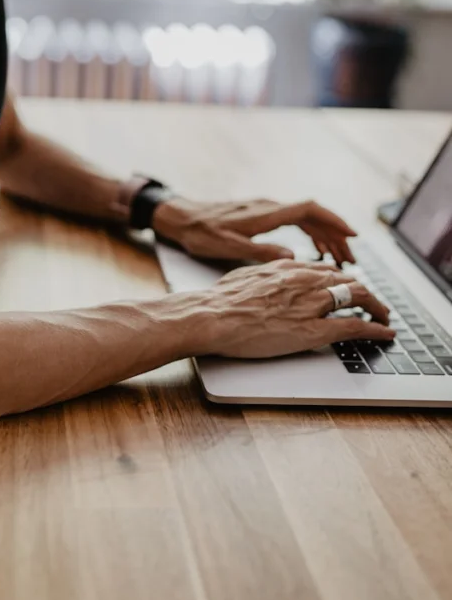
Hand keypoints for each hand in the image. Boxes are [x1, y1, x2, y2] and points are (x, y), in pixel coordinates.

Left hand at [153, 196, 356, 265]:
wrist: (180, 217)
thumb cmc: (200, 232)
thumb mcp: (227, 246)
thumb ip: (260, 252)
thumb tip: (291, 258)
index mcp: (265, 214)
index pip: (309, 210)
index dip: (333, 221)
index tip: (352, 236)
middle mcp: (269, 208)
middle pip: (313, 217)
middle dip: (336, 236)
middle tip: (352, 259)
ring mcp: (265, 211)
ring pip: (305, 220)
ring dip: (324, 237)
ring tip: (339, 259)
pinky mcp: (260, 216)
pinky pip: (293, 222)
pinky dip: (309, 235)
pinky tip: (313, 250)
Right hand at [196, 260, 393, 358]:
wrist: (213, 316)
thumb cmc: (220, 300)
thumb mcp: (246, 274)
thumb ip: (267, 272)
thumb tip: (274, 270)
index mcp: (288, 267)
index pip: (326, 269)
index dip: (341, 279)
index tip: (347, 285)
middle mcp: (305, 280)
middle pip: (347, 280)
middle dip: (364, 292)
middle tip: (372, 302)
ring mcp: (311, 303)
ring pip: (357, 298)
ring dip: (375, 307)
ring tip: (383, 315)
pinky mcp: (313, 329)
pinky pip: (354, 326)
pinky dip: (375, 328)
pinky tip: (385, 332)